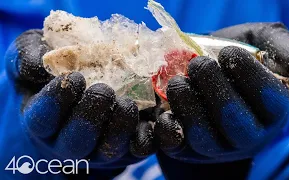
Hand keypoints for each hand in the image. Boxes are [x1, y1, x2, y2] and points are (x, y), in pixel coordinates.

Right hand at [5, 30, 155, 176]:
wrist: (76, 88)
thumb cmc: (50, 73)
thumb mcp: (30, 56)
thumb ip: (27, 57)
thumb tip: (39, 64)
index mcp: (43, 122)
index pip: (43, 119)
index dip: (57, 101)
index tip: (73, 78)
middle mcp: (69, 140)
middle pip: (76, 142)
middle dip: (89, 117)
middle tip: (102, 91)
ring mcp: (98, 146)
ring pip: (108, 149)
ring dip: (119, 127)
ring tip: (126, 103)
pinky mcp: (126, 145)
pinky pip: (137, 148)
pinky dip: (145, 136)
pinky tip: (152, 117)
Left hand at [154, 23, 288, 178]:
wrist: (201, 74)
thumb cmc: (232, 58)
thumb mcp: (260, 42)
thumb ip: (282, 50)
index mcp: (271, 110)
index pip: (269, 99)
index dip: (248, 74)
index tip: (227, 52)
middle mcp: (247, 134)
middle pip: (236, 123)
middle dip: (215, 90)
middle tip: (200, 64)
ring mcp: (217, 145)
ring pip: (204, 138)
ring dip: (188, 106)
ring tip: (178, 81)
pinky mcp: (187, 149)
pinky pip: (176, 145)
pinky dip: (168, 128)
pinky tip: (165, 109)